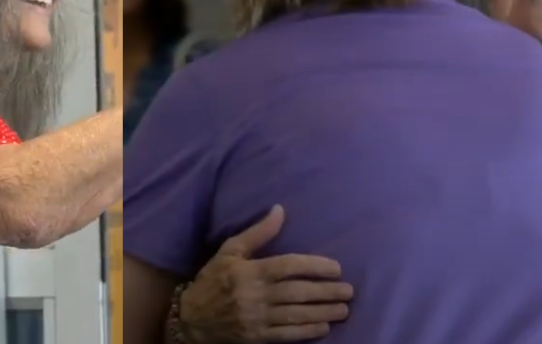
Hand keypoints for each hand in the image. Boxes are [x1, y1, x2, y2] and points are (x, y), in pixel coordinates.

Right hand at [179, 205, 352, 342]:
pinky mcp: (257, 337)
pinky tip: (324, 327)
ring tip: (343, 309)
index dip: (314, 267)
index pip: (288, 266)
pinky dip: (308, 332)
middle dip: (326, 292)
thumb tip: (279, 209)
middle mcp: (255, 295)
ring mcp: (257, 318)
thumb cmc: (213, 278)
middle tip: (349, 290)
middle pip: (297, 292)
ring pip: (296, 315)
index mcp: (250, 270)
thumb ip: (258, 232)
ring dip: (323, 312)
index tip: (336, 268)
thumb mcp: (230, 250)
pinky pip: (287, 335)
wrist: (192, 318)